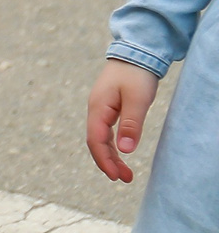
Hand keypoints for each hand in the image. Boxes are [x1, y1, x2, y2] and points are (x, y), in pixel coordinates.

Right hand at [86, 58, 159, 182]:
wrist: (135, 53)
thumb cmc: (136, 75)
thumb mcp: (137, 100)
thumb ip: (131, 125)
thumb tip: (125, 151)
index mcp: (98, 108)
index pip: (95, 140)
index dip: (104, 160)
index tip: (116, 177)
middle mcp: (95, 110)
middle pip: (96, 142)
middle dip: (108, 162)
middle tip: (125, 179)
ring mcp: (100, 108)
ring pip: (100, 138)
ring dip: (111, 155)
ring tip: (126, 172)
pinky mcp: (108, 107)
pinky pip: (105, 131)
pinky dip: (112, 145)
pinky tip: (121, 151)